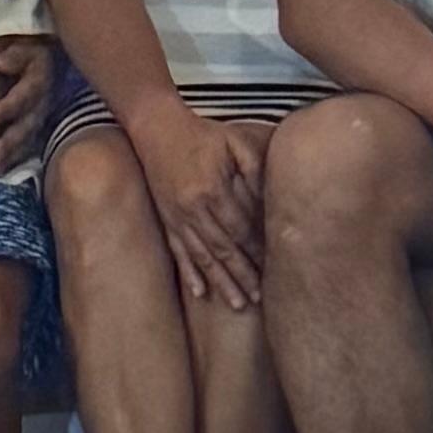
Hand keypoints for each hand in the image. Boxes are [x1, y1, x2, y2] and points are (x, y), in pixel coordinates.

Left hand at [0, 39, 55, 177]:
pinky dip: (13, 159)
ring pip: (28, 139)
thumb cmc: (29, 52)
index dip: (8, 108)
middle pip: (29, 124)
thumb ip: (15, 55)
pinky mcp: (37, 129)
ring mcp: (41, 117)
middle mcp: (43, 102)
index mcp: (41, 79)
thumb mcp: (27, 47)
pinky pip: (27, 147)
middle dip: (11, 140)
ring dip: (12, 153)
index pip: (27, 94)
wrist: (50, 59)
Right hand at [137, 94, 264, 314]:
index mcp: (212, 190)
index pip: (240, 229)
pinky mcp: (166, 220)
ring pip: (203, 257)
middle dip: (243, 276)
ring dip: (221, 283)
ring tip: (238, 304)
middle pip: (223, 250)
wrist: (157, 128)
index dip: (257, 250)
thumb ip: (255, 170)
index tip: (275, 268)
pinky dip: (190, 274)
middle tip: (260, 297)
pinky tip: (200, 292)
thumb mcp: (234, 142)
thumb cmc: (201, 134)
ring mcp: (177, 218)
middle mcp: (193, 209)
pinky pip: (179, 252)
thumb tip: (272, 199)